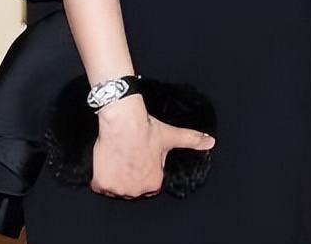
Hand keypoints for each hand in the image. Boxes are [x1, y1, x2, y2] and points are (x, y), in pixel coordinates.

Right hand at [91, 93, 214, 197]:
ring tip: (120, 155)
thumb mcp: (172, 135)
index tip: (141, 156)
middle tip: (130, 155)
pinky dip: (101, 176)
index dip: (145, 168)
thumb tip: (210, 142)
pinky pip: (100, 185)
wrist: (123, 121)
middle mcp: (136, 190)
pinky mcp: (101, 185)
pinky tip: (108, 161)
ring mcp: (118, 189)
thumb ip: (192, 140)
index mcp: (153, 183)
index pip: (149, 182)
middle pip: (132, 186)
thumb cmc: (147, 129)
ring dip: (116, 175)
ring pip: (116, 186)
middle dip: (131, 173)